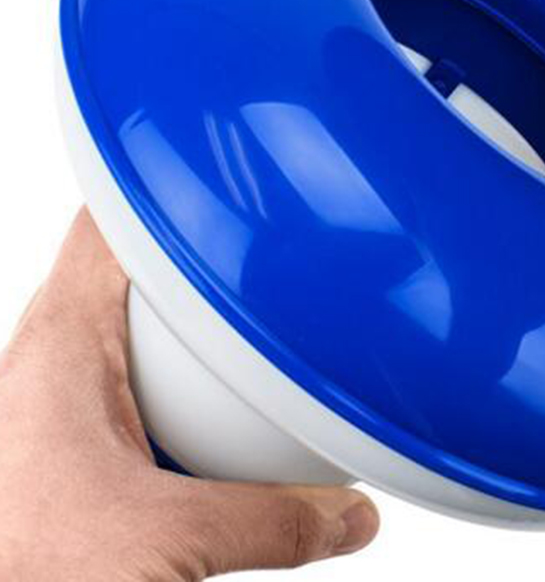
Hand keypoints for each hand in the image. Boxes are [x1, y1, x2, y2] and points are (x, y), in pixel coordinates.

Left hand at [0, 209, 378, 579]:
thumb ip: (271, 519)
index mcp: (61, 345)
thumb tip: (348, 513)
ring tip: (258, 326)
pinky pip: (136, 390)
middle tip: (266, 248)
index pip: (107, 217)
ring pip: (136, 333)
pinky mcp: (69, 452)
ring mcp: (58, 407)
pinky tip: (222, 424)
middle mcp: (52, 363)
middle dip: (203, 258)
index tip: (225, 166)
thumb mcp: (163, 539)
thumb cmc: (21, 569)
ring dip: (193, 330)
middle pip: (135, 270)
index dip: (165, 176)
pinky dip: (184, 391)